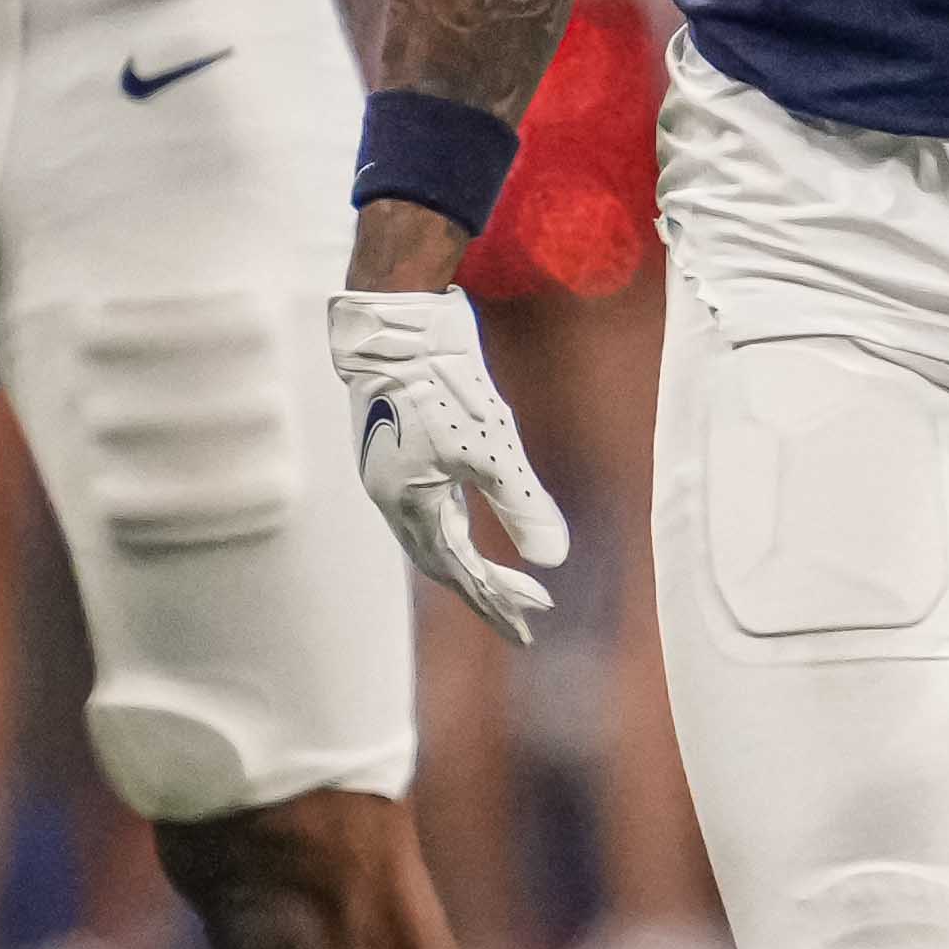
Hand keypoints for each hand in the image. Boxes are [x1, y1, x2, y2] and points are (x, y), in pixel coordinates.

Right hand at [330, 286, 565, 641]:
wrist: (396, 326)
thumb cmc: (442, 384)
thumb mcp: (492, 448)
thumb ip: (522, 506)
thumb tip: (555, 562)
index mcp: (408, 506)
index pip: (458, 571)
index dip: (495, 599)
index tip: (533, 623)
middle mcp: (394, 498)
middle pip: (443, 563)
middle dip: (485, 593)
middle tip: (526, 620)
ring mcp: (393, 474)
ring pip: (434, 536)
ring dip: (469, 564)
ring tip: (504, 586)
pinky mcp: (401, 449)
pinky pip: (429, 507)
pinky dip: (456, 528)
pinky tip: (472, 525)